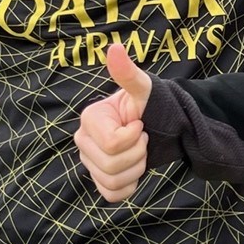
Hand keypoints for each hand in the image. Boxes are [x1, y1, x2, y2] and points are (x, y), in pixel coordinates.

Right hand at [75, 43, 151, 201]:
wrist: (160, 123)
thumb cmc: (152, 104)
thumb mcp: (144, 88)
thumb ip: (128, 73)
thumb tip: (115, 48)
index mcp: (90, 119)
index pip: (113, 144)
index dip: (135, 137)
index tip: (140, 123)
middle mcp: (83, 140)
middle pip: (112, 166)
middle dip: (138, 154)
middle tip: (144, 138)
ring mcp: (89, 161)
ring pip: (112, 182)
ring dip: (136, 169)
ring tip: (141, 151)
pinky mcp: (99, 179)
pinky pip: (111, 194)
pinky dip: (129, 185)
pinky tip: (135, 169)